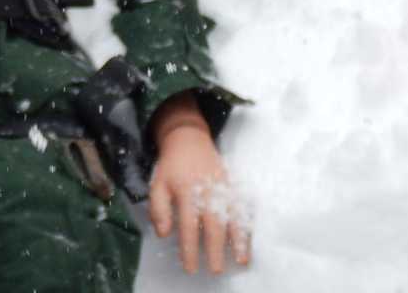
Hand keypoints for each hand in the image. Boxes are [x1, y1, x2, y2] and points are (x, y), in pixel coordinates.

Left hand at [147, 94, 249, 275]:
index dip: (189, 247)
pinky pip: (243, 206)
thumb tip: (163, 234)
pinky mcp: (233, 184)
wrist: (189, 138)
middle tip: (217, 270)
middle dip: (215, 248)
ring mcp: (223, 186)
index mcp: (185, 190)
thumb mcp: (157, 184)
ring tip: (241, 260)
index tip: (191, 267)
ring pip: (233, 216)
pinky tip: (250, 239)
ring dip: (238, 239)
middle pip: (213, 223)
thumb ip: (158, 209)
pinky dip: (248, 223)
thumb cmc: (172, 167)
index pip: (187, 225)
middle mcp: (206, 190)